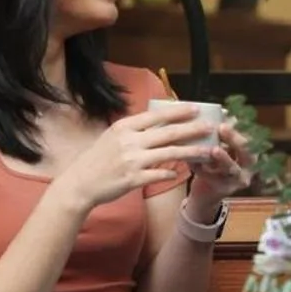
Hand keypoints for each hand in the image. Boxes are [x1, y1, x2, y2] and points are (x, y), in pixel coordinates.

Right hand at [54, 104, 218, 216]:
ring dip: (191, 152)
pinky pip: (159, 175)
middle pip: (168, 133)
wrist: (80, 182)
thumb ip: (134, 130)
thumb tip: (158, 123)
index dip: (178, 112)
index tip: (196, 108)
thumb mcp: (112, 136)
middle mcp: (129, 141)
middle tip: (210, 126)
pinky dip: (171, 174)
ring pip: (169, 154)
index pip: (156, 116)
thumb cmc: (97, 159)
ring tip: (208, 151)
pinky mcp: (134, 179)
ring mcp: (132, 160)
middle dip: (192, 129)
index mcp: (124, 127)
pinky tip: (180, 174)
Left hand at [187, 120, 252, 214]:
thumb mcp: (221, 145)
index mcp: (249, 153)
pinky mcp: (223, 190)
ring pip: (232, 168)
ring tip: (214, 149)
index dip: (239, 127)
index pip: (250, 139)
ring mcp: (237, 181)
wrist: (206, 191)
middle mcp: (248, 167)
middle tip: (222, 127)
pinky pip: (213, 178)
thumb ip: (223, 132)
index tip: (226, 115)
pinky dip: (202, 169)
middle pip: (248, 153)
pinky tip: (191, 162)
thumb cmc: (214, 162)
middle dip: (235, 139)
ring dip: (223, 158)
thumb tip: (223, 109)